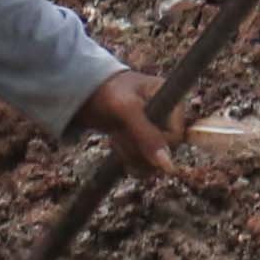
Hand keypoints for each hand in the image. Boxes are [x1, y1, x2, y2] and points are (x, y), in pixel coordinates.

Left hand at [76, 69, 197, 182]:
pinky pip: (142, 162)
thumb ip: (147, 136)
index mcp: (170, 100)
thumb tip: (169, 167)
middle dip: (139, 148)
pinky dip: (127, 158)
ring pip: (153, 160)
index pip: (176, 136)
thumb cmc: (106, 91)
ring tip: (115, 137)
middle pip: (164, 151)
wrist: (82, 93)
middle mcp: (166, 116)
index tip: (135, 135)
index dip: (156, 143)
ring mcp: (154, 129)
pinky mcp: (141, 140)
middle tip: (120, 133)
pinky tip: (115, 143)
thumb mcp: (127, 110)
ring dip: (132, 154)